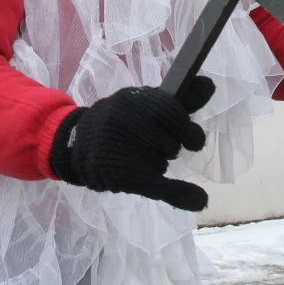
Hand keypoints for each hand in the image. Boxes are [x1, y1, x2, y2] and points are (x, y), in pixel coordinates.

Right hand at [49, 77, 213, 210]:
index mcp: (134, 100)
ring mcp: (122, 149)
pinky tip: (199, 200)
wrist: (75, 145)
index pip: (172, 110)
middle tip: (160, 145)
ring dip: (159, 162)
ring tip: (138, 156)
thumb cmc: (121, 123)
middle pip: (172, 140)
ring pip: (163, 161)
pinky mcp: (122, 175)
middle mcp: (126, 121)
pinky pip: (158, 186)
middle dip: (173, 144)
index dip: (184, 126)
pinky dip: (180, 194)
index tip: (187, 136)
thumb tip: (209, 84)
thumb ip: (181, 98)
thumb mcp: (148, 104)